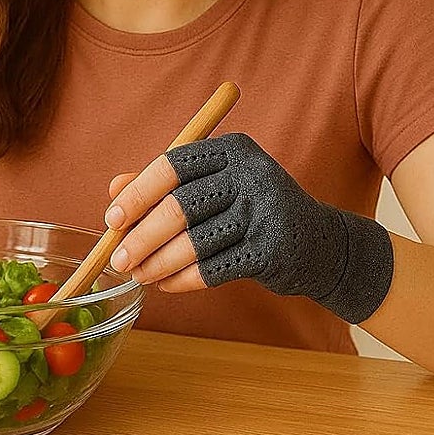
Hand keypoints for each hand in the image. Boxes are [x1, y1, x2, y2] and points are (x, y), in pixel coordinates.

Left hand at [105, 133, 392, 323]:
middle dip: (142, 237)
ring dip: (158, 264)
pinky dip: (184, 280)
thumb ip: (166, 183)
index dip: (138, 192)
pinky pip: (214, 269)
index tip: (112, 219)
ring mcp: (266, 211)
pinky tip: (166, 285)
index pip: (174, 164)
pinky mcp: (273, 250)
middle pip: (181, 205)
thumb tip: (114, 188)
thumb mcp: (216, 186)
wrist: (321, 244)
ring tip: (137, 275)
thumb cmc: (254, 210)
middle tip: (117, 259)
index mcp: (232, 149)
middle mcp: (252, 173)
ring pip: (195, 242)